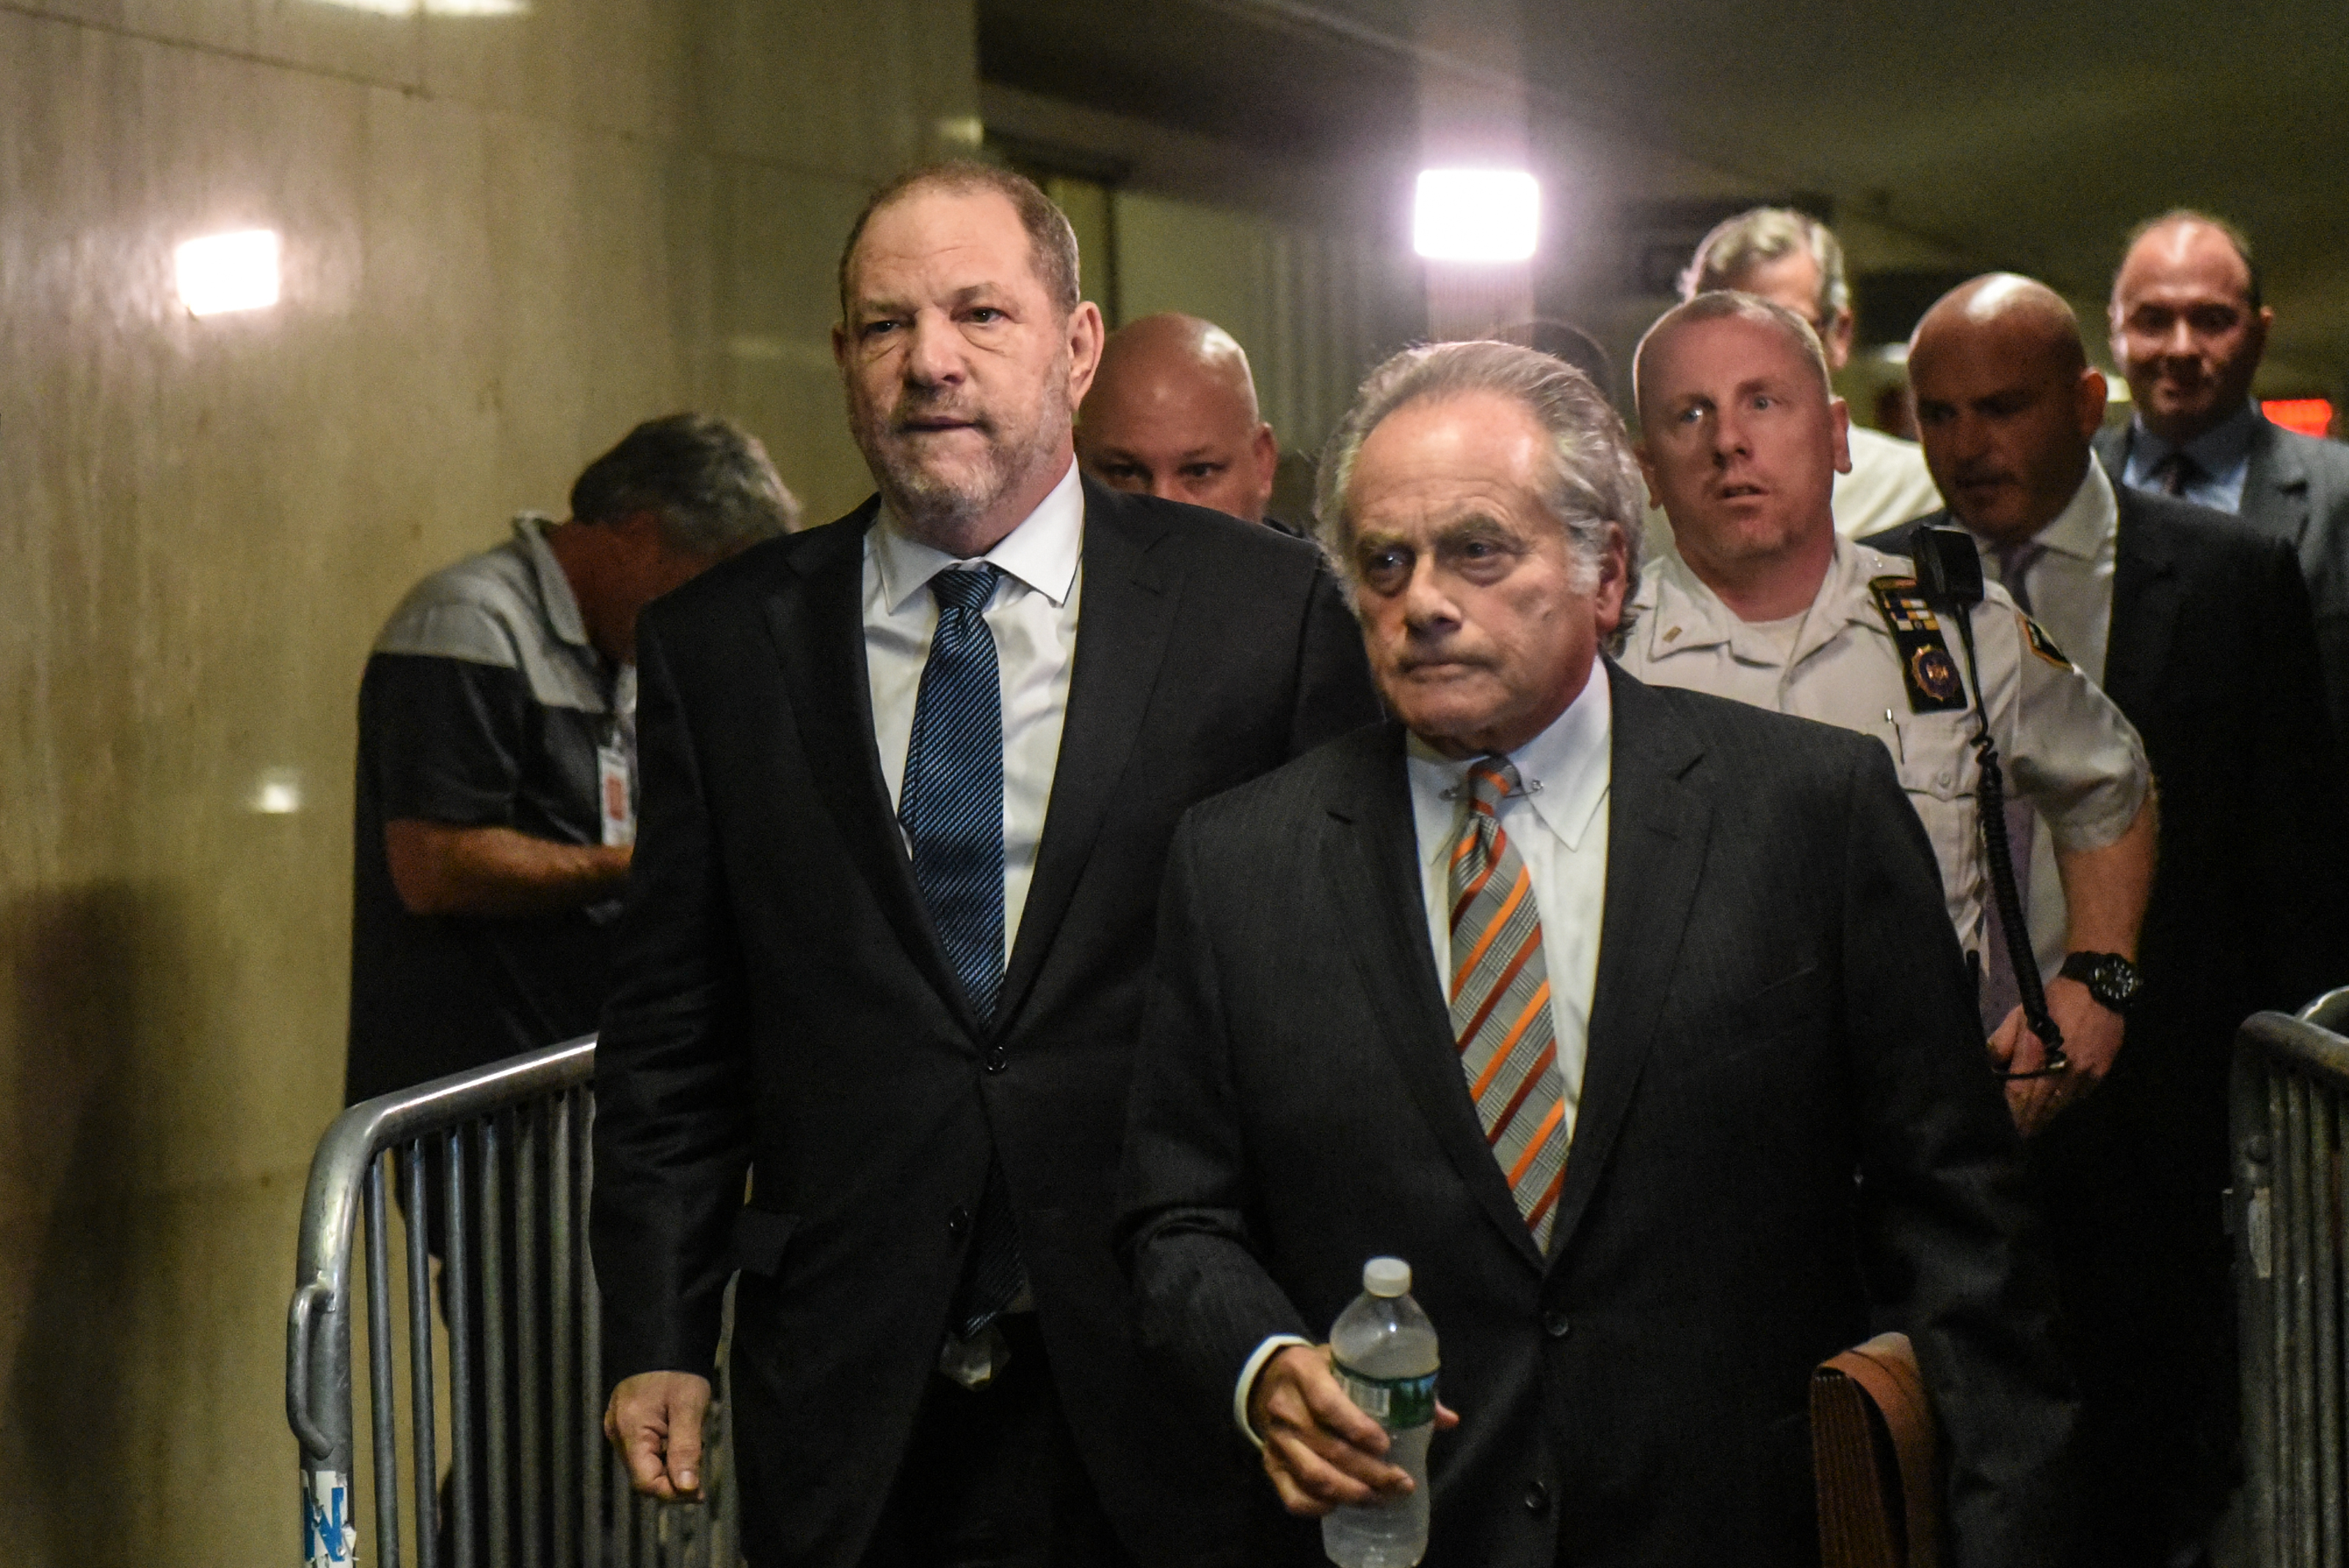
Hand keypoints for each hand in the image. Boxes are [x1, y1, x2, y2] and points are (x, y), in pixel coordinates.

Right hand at [604, 1371, 710, 1499]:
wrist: (665, 1340)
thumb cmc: (678, 1371)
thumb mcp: (689, 1407)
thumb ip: (686, 1449)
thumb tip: (686, 1487)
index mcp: (629, 1430)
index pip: (645, 1481)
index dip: (671, 1492)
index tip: (698, 1493)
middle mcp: (617, 1433)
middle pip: (643, 1475)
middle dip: (673, 1479)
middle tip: (702, 1474)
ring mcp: (619, 1428)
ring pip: (645, 1463)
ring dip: (670, 1465)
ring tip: (693, 1447)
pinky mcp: (626, 1422)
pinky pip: (644, 1448)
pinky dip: (664, 1451)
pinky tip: (681, 1438)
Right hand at [1245, 1344, 1457, 1516]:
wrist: (1268, 1378)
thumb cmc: (1320, 1370)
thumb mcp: (1348, 1363)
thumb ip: (1395, 1386)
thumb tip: (1447, 1419)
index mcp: (1304, 1373)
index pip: (1328, 1404)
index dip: (1358, 1428)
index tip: (1385, 1445)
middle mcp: (1286, 1408)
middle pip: (1329, 1449)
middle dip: (1370, 1472)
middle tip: (1401, 1483)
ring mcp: (1276, 1440)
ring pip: (1314, 1476)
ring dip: (1351, 1493)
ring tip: (1379, 1499)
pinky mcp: (1270, 1464)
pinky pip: (1292, 1496)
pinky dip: (1318, 1507)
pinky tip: (1342, 1506)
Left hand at [1990, 977, 2120, 1136]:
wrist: (2098, 987)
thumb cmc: (2052, 1000)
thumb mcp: (2019, 1016)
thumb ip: (2002, 1043)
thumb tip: (1989, 1066)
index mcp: (2038, 1053)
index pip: (2021, 1095)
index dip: (2013, 1114)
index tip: (2004, 1127)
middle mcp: (2063, 1069)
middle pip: (2042, 1106)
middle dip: (2028, 1122)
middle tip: (2016, 1134)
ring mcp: (2084, 1073)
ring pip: (2061, 1105)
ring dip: (2046, 1116)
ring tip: (2032, 1126)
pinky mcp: (2100, 1072)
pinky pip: (2079, 1096)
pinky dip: (2065, 1103)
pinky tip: (2055, 1107)